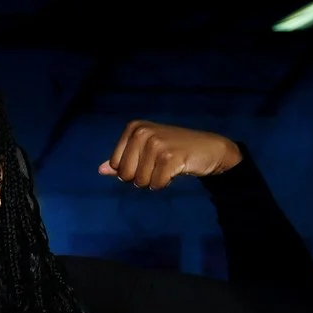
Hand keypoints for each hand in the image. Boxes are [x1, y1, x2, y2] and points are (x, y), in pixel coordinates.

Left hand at [99, 121, 241, 191]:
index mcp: (133, 128)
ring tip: (169, 166)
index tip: (148, 160)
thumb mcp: (146, 151)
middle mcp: (142, 132)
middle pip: (125, 175)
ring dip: (155, 180)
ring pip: (141, 181)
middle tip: (160, 165)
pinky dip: (165, 183)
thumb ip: (123, 160)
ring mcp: (156, 143)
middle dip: (142, 177)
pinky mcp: (169, 157)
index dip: (131, 170)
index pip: (115, 164)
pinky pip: (156, 184)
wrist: (211, 149)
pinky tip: (177, 170)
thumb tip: (100, 170)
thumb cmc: (175, 150)